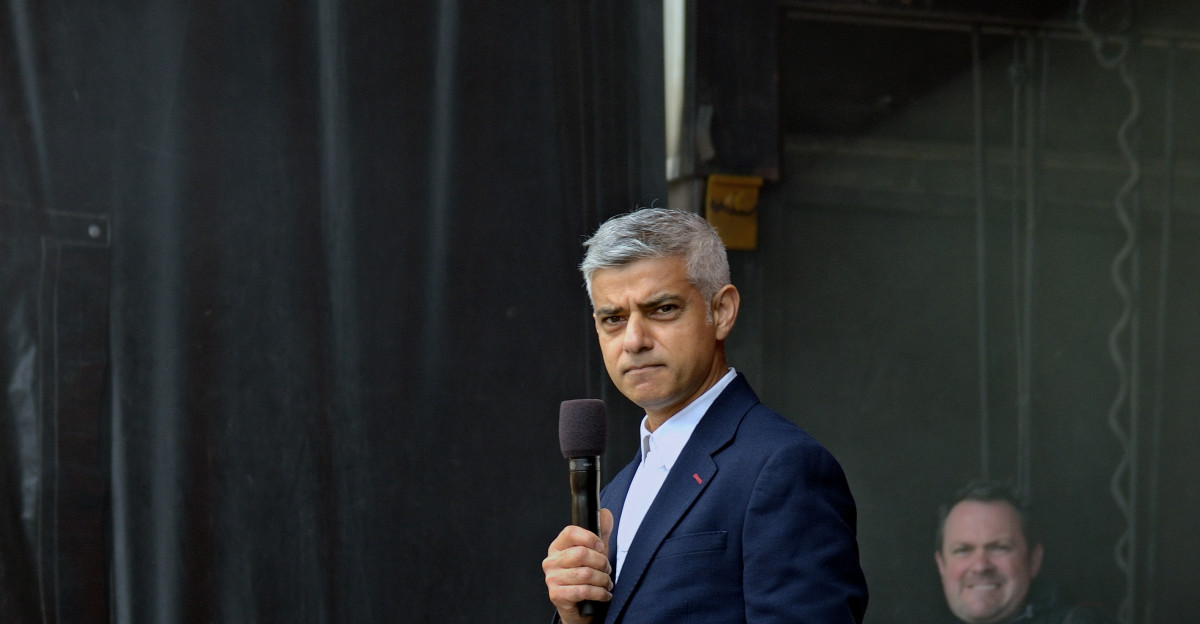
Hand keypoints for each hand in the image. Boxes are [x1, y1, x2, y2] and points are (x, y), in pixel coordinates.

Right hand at [543, 508, 613, 623]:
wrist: (578, 607)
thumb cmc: (585, 578)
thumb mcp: (594, 554)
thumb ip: (600, 533)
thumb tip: (605, 513)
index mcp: (558, 547)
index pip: (571, 532)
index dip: (590, 537)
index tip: (601, 546)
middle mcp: (551, 561)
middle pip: (582, 553)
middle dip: (601, 562)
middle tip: (607, 569)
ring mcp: (552, 579)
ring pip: (586, 574)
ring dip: (603, 580)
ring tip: (606, 583)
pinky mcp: (557, 595)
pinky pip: (584, 590)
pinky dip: (600, 593)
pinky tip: (604, 594)